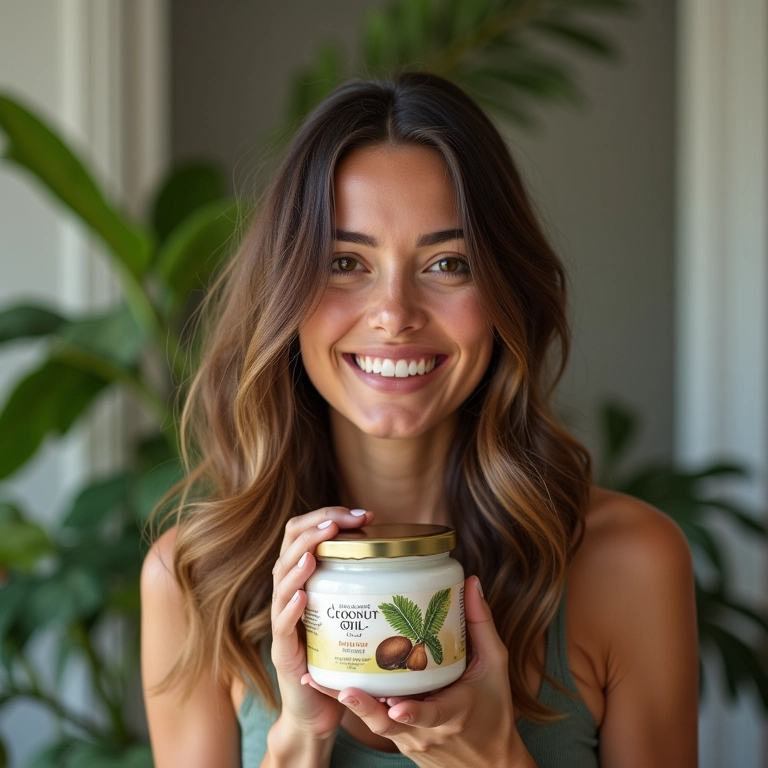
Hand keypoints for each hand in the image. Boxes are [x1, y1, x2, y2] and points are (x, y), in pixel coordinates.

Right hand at [270, 506, 373, 739]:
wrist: (316, 711)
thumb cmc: (338, 658)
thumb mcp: (349, 612)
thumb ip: (363, 583)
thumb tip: (399, 552)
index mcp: (304, 580)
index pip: (303, 534)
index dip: (326, 516)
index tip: (361, 514)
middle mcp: (288, 595)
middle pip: (288, 548)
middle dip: (314, 529)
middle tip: (340, 522)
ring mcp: (282, 623)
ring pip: (280, 581)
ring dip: (297, 561)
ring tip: (316, 548)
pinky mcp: (283, 653)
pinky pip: (282, 625)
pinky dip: (290, 607)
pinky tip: (304, 594)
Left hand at [304, 576, 532, 766]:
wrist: (489, 763)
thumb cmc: (493, 711)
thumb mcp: (494, 667)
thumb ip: (481, 626)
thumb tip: (470, 584)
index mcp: (454, 713)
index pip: (431, 714)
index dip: (413, 712)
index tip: (396, 707)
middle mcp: (426, 731)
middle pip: (389, 723)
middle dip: (364, 708)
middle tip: (344, 689)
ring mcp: (409, 739)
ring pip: (375, 724)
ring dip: (352, 705)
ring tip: (323, 683)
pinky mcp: (399, 740)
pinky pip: (376, 723)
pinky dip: (357, 706)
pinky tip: (332, 685)